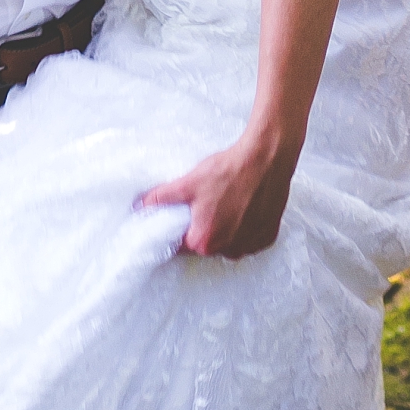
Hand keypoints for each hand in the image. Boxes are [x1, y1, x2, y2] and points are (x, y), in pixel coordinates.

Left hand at [139, 126, 301, 262]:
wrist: (265, 160)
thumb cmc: (228, 172)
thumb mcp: (188, 183)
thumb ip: (161, 197)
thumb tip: (142, 204)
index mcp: (204, 242)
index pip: (183, 246)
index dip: (181, 230)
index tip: (186, 217)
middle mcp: (229, 250)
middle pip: (208, 245)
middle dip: (205, 229)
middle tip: (208, 204)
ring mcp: (251, 245)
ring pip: (230, 244)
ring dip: (227, 230)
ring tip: (227, 203)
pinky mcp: (268, 236)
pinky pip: (250, 238)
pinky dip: (246, 228)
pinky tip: (245, 207)